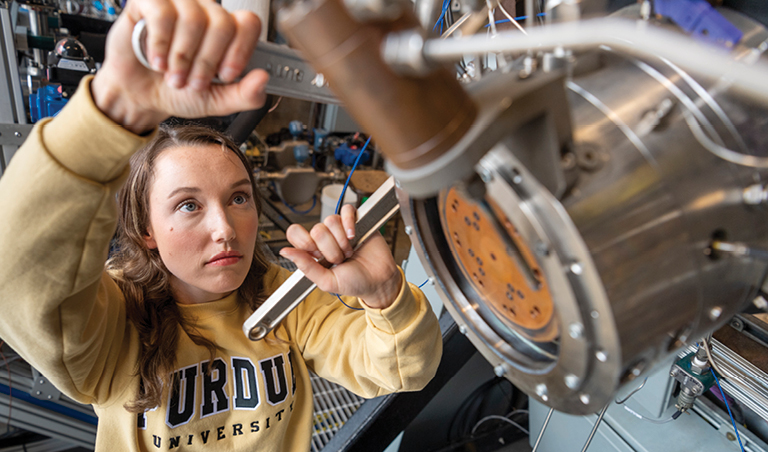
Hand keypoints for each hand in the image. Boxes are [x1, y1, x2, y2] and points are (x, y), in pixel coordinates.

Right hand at [91, 0, 268, 133]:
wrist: (141, 96)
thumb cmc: (179, 91)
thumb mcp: (218, 101)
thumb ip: (245, 95)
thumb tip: (263, 79)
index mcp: (227, 31)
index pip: (248, 23)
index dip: (240, 50)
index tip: (226, 75)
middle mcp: (205, 12)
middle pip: (222, 23)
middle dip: (206, 61)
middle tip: (193, 82)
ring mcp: (178, 3)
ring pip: (194, 19)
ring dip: (182, 57)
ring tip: (173, 76)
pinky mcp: (149, 2)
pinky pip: (162, 13)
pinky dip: (160, 44)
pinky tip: (157, 61)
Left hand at [280, 204, 402, 308]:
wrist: (379, 280)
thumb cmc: (355, 282)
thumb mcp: (327, 281)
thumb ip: (306, 267)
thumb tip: (285, 252)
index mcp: (313, 251)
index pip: (295, 233)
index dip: (305, 242)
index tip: (317, 255)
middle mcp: (325, 238)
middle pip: (316, 229)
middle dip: (330, 248)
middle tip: (339, 259)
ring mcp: (339, 228)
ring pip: (330, 220)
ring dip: (342, 240)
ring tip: (349, 252)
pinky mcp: (355, 220)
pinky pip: (346, 211)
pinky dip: (349, 223)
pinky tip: (354, 235)